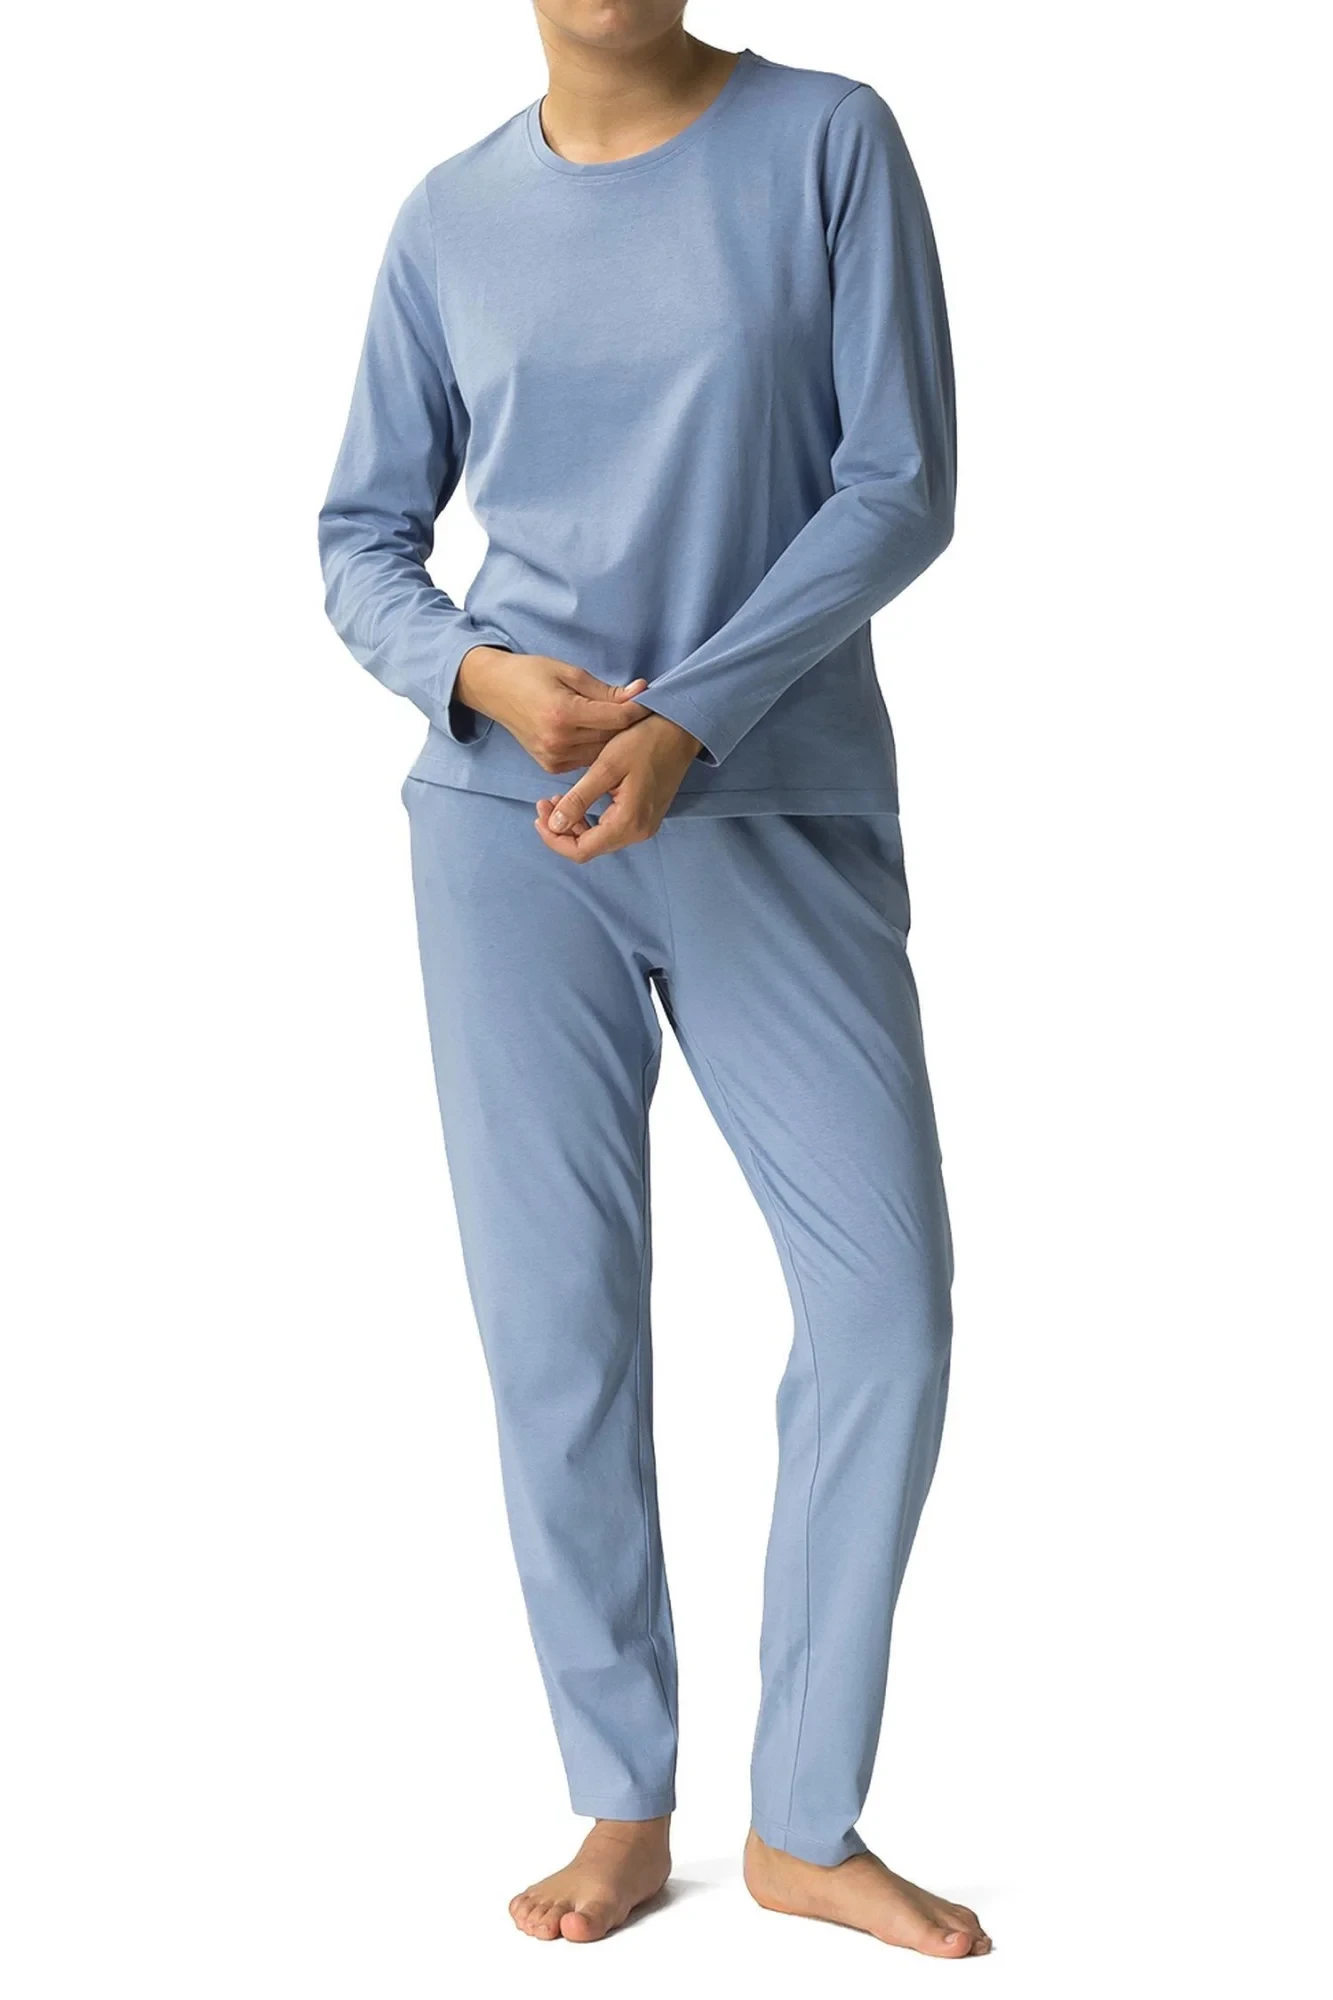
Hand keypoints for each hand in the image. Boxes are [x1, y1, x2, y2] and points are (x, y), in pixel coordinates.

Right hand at [455, 646, 648, 770]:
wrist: (495, 691)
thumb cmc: (531, 674)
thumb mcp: (569, 672)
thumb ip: (605, 690)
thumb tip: (640, 692)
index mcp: (564, 713)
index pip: (616, 717)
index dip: (638, 709)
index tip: (652, 700)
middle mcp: (559, 741)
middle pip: (611, 738)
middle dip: (630, 725)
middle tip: (648, 713)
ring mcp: (554, 758)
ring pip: (602, 754)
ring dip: (616, 740)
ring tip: (629, 725)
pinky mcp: (552, 767)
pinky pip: (587, 760)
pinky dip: (598, 749)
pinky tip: (604, 737)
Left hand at [534, 713, 701, 862]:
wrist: (680, 730)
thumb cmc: (644, 742)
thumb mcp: (606, 766)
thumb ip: (579, 799)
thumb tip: (554, 825)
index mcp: (628, 822)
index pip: (581, 850)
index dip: (554, 838)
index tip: (539, 815)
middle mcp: (638, 832)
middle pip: (588, 848)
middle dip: (560, 831)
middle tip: (543, 804)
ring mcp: (644, 827)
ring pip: (597, 841)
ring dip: (573, 826)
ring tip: (556, 801)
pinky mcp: (644, 817)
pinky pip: (609, 830)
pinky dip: (588, 821)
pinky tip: (578, 801)